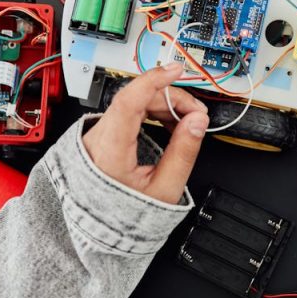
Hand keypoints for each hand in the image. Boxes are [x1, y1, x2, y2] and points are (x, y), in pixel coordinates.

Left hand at [82, 62, 209, 203]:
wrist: (100, 226)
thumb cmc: (126, 215)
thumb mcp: (164, 190)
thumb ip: (183, 153)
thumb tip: (198, 122)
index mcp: (111, 151)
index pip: (129, 102)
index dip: (154, 82)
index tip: (175, 71)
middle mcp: (99, 137)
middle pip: (138, 98)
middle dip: (172, 99)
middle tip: (197, 114)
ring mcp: (98, 133)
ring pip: (135, 101)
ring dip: (165, 105)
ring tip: (186, 123)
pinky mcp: (103, 133)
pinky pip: (130, 111)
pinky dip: (153, 112)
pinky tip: (169, 124)